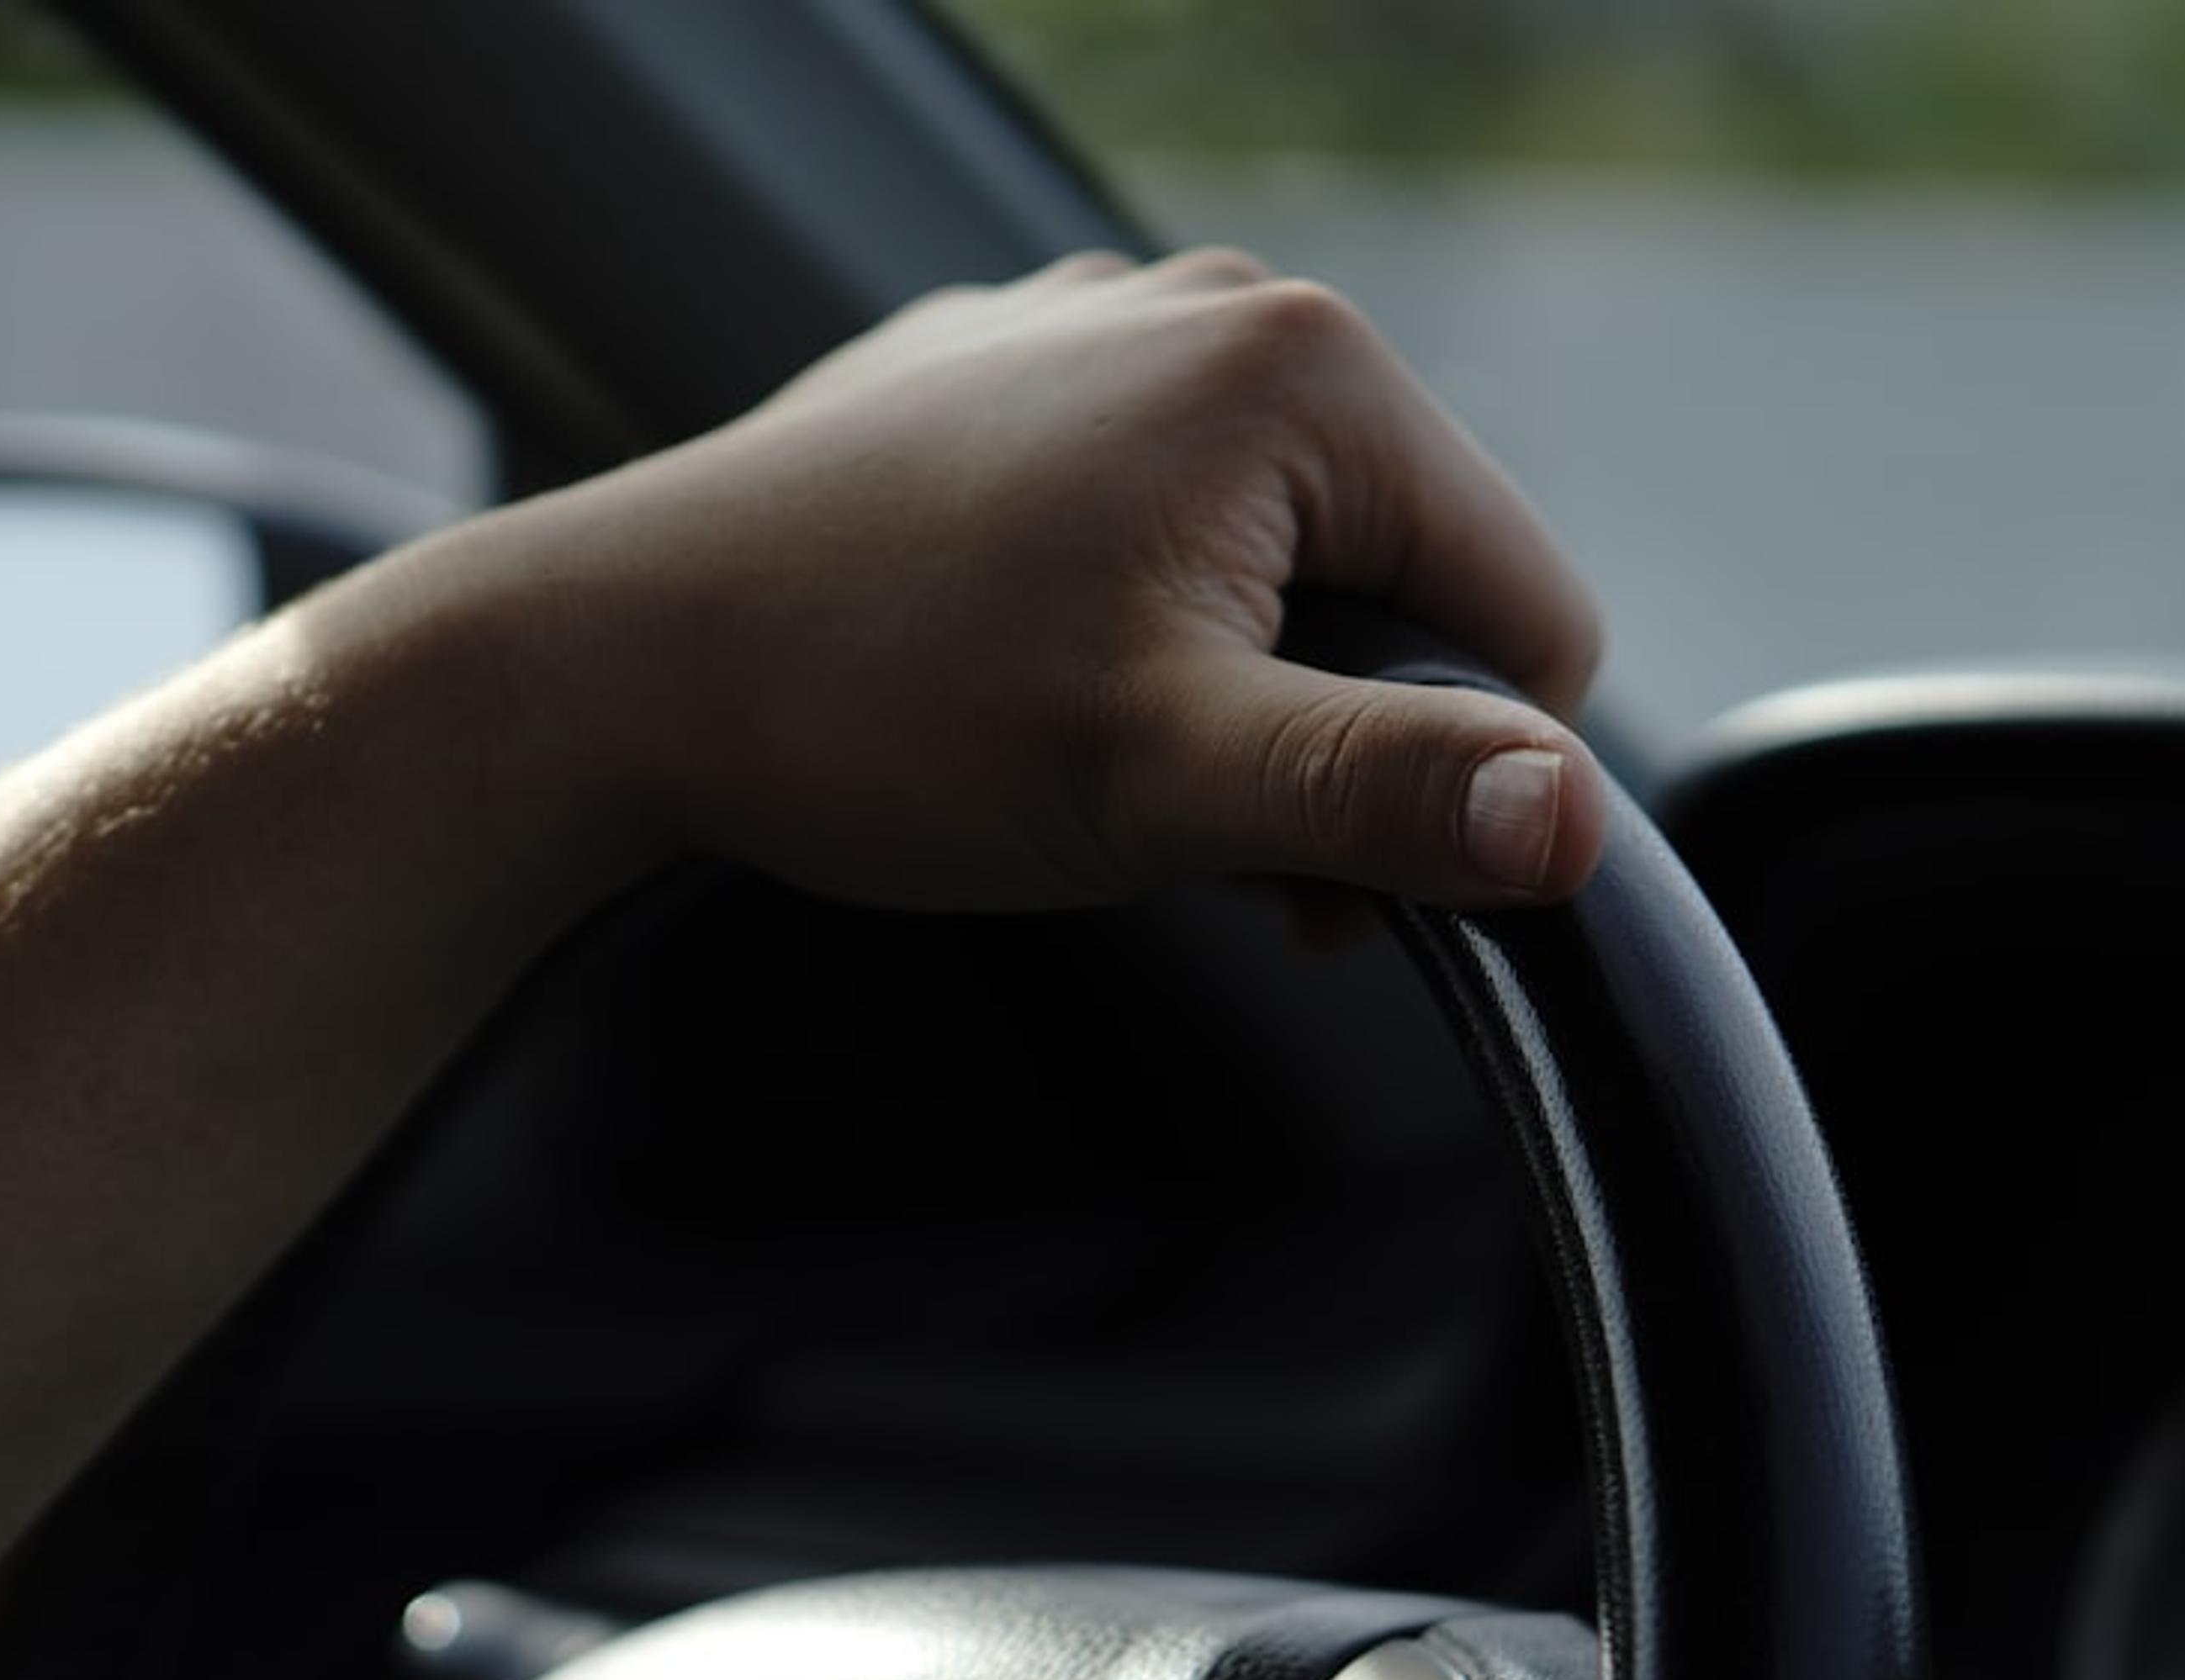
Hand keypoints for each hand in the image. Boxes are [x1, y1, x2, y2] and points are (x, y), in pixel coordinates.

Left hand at [481, 248, 1606, 913]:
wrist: (610, 660)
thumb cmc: (877, 710)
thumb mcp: (1159, 776)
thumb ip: (1380, 791)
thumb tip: (1574, 826)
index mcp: (1301, 368)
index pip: (1529, 612)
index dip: (1453, 776)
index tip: (1310, 867)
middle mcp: (1216, 308)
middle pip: (1404, 584)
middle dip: (1332, 739)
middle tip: (1188, 837)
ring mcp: (1101, 335)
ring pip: (1281, 565)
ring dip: (1234, 699)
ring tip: (1092, 765)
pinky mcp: (1012, 386)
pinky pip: (1162, 521)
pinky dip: (1139, 628)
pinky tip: (1023, 688)